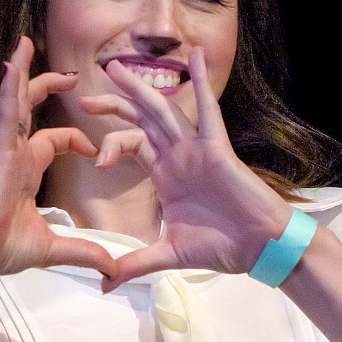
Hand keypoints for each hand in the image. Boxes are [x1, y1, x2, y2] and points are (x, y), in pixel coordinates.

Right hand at [0, 41, 121, 281]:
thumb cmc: (2, 249)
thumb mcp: (54, 248)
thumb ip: (84, 253)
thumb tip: (112, 270)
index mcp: (26, 170)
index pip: (54, 140)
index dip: (77, 140)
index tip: (96, 149)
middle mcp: (16, 154)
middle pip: (33, 109)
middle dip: (49, 87)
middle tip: (70, 73)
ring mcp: (6, 149)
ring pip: (17, 102)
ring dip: (23, 73)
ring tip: (26, 44)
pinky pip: (7, 113)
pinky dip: (10, 88)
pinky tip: (13, 64)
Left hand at [80, 48, 292, 288]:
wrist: (257, 248)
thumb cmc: (221, 246)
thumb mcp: (167, 254)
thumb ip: (134, 264)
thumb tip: (105, 284)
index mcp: (166, 175)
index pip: (132, 145)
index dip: (109, 143)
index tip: (93, 157)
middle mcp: (178, 156)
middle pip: (140, 122)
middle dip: (113, 106)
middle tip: (84, 95)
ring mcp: (197, 149)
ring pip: (163, 111)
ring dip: (140, 90)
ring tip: (117, 68)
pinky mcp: (217, 149)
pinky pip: (208, 112)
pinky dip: (202, 84)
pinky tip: (196, 57)